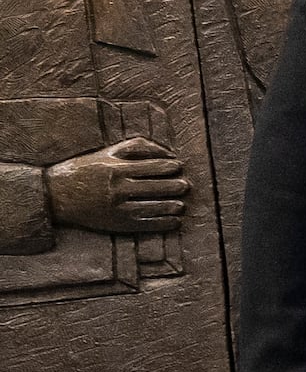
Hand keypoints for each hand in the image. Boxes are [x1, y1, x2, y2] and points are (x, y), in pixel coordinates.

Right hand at [46, 136, 185, 235]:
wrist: (54, 196)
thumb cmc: (83, 170)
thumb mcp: (104, 153)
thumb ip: (133, 147)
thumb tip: (165, 151)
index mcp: (115, 168)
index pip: (154, 166)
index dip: (171, 166)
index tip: (178, 166)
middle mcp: (118, 188)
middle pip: (158, 186)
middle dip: (176, 185)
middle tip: (185, 185)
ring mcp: (119, 207)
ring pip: (156, 206)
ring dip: (174, 205)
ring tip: (181, 204)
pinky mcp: (118, 223)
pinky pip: (148, 224)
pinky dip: (166, 222)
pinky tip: (175, 220)